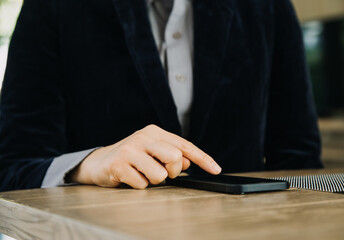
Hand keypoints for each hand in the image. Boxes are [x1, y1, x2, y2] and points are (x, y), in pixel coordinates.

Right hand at [69, 125, 221, 188]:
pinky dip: (140, 186)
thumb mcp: (153, 152)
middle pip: (175, 157)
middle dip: (173, 171)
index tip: (215, 169)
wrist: (99, 162)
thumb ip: (172, 155)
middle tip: (163, 172)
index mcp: (154, 132)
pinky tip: (130, 178)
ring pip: (160, 174)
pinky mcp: (119, 165)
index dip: (202, 158)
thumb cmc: (131, 157)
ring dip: (154, 181)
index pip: (184, 145)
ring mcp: (130, 150)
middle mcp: (143, 137)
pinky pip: (142, 184)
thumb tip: (187, 163)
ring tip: (142, 174)